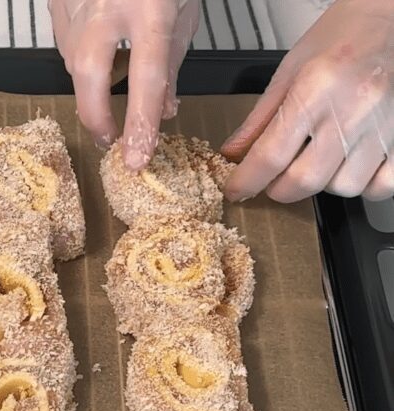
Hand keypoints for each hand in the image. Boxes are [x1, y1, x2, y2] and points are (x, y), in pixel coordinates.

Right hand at [50, 0, 198, 168]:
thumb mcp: (183, 12)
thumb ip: (172, 61)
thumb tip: (165, 110)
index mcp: (151, 10)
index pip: (146, 80)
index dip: (141, 125)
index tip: (136, 159)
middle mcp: (109, 6)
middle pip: (90, 74)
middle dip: (96, 116)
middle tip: (110, 140)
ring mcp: (76, 1)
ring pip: (73, 60)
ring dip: (91, 83)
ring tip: (108, 91)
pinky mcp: (57, 0)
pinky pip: (64, 40)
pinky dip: (79, 55)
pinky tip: (97, 50)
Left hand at [222, 0, 392, 201]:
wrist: (393, 19)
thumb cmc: (346, 35)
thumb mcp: (291, 69)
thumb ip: (260, 117)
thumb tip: (233, 153)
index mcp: (316, 89)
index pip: (271, 155)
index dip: (247, 181)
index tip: (236, 189)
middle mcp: (353, 110)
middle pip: (305, 180)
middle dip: (280, 189)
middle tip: (274, 178)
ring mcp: (385, 126)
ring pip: (344, 187)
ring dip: (322, 185)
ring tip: (319, 160)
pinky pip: (382, 185)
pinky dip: (363, 185)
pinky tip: (350, 166)